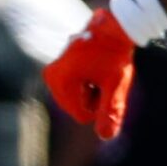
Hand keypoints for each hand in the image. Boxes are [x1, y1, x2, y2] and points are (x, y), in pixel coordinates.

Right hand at [43, 8, 137, 140]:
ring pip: (76, 100)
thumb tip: (105, 136)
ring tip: (99, 71)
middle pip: (77, 109)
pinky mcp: (57, 69)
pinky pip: (75, 91)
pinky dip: (88, 84)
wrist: (113, 29)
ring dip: (92, 92)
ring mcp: (52, 72)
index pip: (82, 116)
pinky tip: (95, 68)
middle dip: (95, 98)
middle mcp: (50, 76)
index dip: (101, 106)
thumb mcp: (116, 85)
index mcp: (60, 80)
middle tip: (103, 76)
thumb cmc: (115, 55)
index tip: (106, 83)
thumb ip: (111, 112)